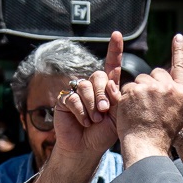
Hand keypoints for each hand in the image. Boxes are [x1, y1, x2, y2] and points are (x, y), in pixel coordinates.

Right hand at [53, 31, 126, 161]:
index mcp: (107, 88)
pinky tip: (83, 122)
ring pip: (85, 86)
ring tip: (94, 120)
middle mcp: (92, 87)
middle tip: (104, 113)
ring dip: (91, 105)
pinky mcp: (65, 100)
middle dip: (102, 95)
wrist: (86, 148)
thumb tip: (110, 81)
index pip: (111, 65)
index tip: (117, 34)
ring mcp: (77, 92)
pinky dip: (80, 112)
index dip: (114, 49)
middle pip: (97, 76)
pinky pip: (73, 98)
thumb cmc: (103, 134)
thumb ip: (117, 97)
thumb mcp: (117, 115)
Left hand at [116, 34, 182, 164]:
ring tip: (139, 111)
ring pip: (139, 80)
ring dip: (136, 91)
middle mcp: (167, 87)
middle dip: (149, 83)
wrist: (146, 145)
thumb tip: (170, 84)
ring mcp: (149, 87)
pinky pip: (126, 88)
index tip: (177, 37)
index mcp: (182, 92)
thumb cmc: (162, 135)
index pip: (181, 66)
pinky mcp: (132, 91)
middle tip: (147, 104)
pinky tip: (129, 111)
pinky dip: (124, 98)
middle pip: (155, 73)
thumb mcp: (178, 113)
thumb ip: (175, 95)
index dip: (179, 50)